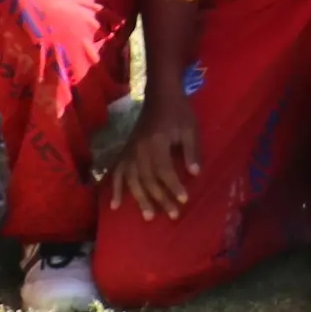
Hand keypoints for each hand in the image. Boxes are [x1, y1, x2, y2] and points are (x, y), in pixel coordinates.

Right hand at [108, 91, 202, 218]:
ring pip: (133, 181)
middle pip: (148, 180)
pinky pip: (116, 173)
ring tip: (149, 216)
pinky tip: (116, 205)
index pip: (164, 171)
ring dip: (141, 200)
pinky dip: (115, 189)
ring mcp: (129, 151)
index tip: (185, 200)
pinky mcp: (125, 151)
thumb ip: (192, 151)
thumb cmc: (179, 112)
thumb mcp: (190, 128)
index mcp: (156, 143)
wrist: (160, 95)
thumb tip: (195, 174)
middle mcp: (139, 150)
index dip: (174, 186)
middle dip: (161, 199)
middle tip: (173, 215)